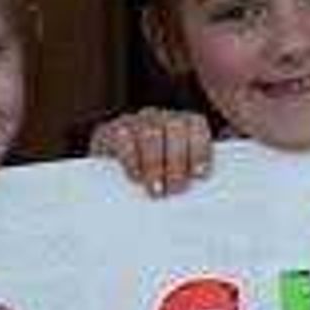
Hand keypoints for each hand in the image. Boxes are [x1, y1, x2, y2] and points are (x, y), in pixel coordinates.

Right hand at [90, 108, 215, 194]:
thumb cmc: (154, 177)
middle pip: (175, 127)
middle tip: (175, 189)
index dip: (200, 149)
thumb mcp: (176, 175)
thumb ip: (188, 177)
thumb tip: (199, 191)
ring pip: (150, 132)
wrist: (110, 171)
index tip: (199, 174)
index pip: (196, 126)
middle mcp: (162, 118)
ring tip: (157, 189)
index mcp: (185, 124)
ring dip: (155, 163)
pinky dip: (131, 158)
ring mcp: (136, 122)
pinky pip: (122, 138)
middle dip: (177, 160)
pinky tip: (136, 177)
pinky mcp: (112, 131)